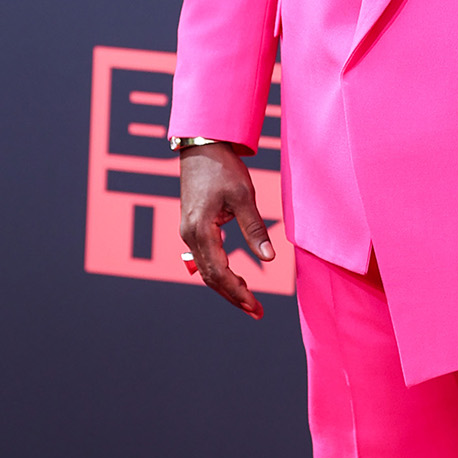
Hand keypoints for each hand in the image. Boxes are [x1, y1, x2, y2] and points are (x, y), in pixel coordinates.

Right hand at [179, 141, 273, 318]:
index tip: (256, 307)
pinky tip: (234, 278)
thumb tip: (269, 259)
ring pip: (206, 269)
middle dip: (233, 296)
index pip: (219, 273)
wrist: (202, 146)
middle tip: (256, 311)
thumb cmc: (223, 168)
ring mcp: (188, 231)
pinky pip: (204, 258)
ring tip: (248, 300)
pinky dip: (219, 273)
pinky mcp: (192, 226)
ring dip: (226, 287)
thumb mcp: (243, 197)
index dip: (237, 293)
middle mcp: (189, 236)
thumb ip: (255, 229)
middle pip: (210, 277)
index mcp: (200, 230)